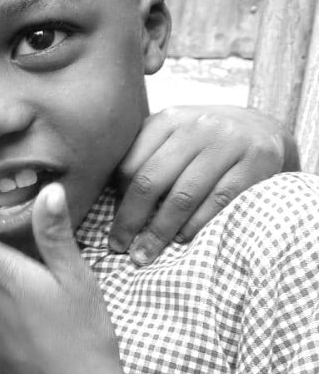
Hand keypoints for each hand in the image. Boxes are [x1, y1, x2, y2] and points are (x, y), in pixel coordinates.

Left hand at [111, 105, 296, 265]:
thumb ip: (144, 159)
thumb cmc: (203, 143)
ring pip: (183, 195)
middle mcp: (196, 126)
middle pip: (151, 180)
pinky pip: (219, 201)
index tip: (110, 227)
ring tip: (145, 254)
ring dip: (160, 231)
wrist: (263, 130)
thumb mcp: (173, 138)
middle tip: (118, 247)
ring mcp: (228, 143)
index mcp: (167, 119)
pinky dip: (196, 225)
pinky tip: (181, 240)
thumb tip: (110, 206)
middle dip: (130, 219)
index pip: (130, 164)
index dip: (117, 200)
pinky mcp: (256, 162)